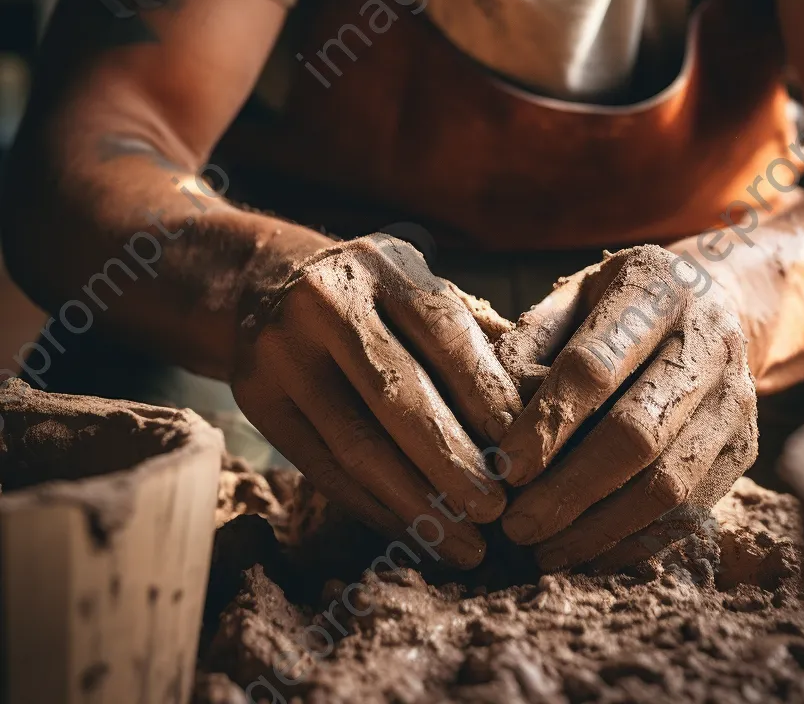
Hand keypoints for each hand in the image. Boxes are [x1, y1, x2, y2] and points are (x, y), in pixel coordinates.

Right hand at [232, 235, 522, 567]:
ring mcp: (282, 350)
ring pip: (356, 443)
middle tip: (497, 511)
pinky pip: (321, 467)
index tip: (520, 452)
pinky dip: (373, 507)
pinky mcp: (256, 397)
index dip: (484, 394)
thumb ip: (474, 335)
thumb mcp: (417, 286)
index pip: (442, 332)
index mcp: (383, 266)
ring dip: (416, 502)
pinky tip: (412, 532)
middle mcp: (327, 301)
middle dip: (453, 461)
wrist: (264, 282)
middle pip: (397, 393)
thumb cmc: (372, 295)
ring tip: (464, 544)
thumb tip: (541, 404)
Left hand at [496, 245, 757, 569]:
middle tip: (517, 527)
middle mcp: (707, 340)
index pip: (595, 366)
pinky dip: (636, 542)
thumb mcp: (575, 294)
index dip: (548, 421)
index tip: (505, 466)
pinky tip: (588, 553)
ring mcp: (735, 397)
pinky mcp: (744, 446)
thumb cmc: (623, 303)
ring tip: (544, 551)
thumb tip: (491, 417)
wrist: (718, 301)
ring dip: (600, 527)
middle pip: (636, 432)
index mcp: (656, 288)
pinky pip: (692, 509)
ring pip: (668, 482)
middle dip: (570, 488)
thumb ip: (532, 341)